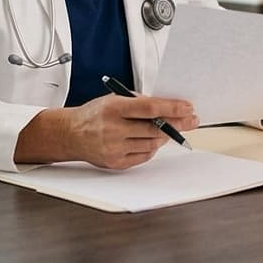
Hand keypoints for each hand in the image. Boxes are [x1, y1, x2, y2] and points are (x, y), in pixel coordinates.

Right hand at [17, 94, 198, 169]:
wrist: (71, 134)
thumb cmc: (96, 114)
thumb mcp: (114, 99)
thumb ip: (139, 103)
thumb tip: (169, 108)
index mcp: (113, 108)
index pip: (150, 108)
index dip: (172, 108)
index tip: (188, 108)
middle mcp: (113, 129)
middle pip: (154, 128)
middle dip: (177, 124)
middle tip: (191, 120)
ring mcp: (114, 148)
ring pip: (152, 144)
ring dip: (164, 136)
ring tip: (168, 129)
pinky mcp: (115, 163)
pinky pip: (144, 156)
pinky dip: (151, 148)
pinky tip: (151, 140)